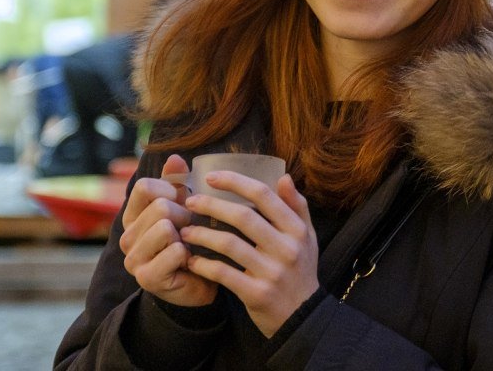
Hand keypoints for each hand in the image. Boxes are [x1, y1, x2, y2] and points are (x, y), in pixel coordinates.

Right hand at [120, 154, 218, 306]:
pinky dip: (190, 254)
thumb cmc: (192, 241)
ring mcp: (134, 260)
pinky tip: (190, 263)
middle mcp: (127, 238)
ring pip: (165, 227)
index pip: (145, 186)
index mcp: (133, 217)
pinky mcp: (147, 278)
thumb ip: (176, 183)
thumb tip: (176, 157)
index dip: (172, 190)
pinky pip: (175, 252)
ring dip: (187, 234)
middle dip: (185, 215)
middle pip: (159, 206)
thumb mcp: (184, 206)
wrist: (201, 282)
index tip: (183, 204)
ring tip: (189, 245)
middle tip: (191, 231)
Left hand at [180, 172, 319, 336]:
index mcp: (297, 229)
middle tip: (189, 202)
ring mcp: (272, 271)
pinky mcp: (257, 293)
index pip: (264, 195)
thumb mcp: (307, 236)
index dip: (235, 182)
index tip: (211, 177)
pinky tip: (192, 260)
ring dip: (202, 235)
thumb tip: (283, 177)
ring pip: (229, 244)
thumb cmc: (301, 270)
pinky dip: (204, 265)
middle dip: (211, 205)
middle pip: (243, 217)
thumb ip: (297, 206)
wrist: (304, 315)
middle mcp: (286, 248)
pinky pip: (224, 274)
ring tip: (185, 232)